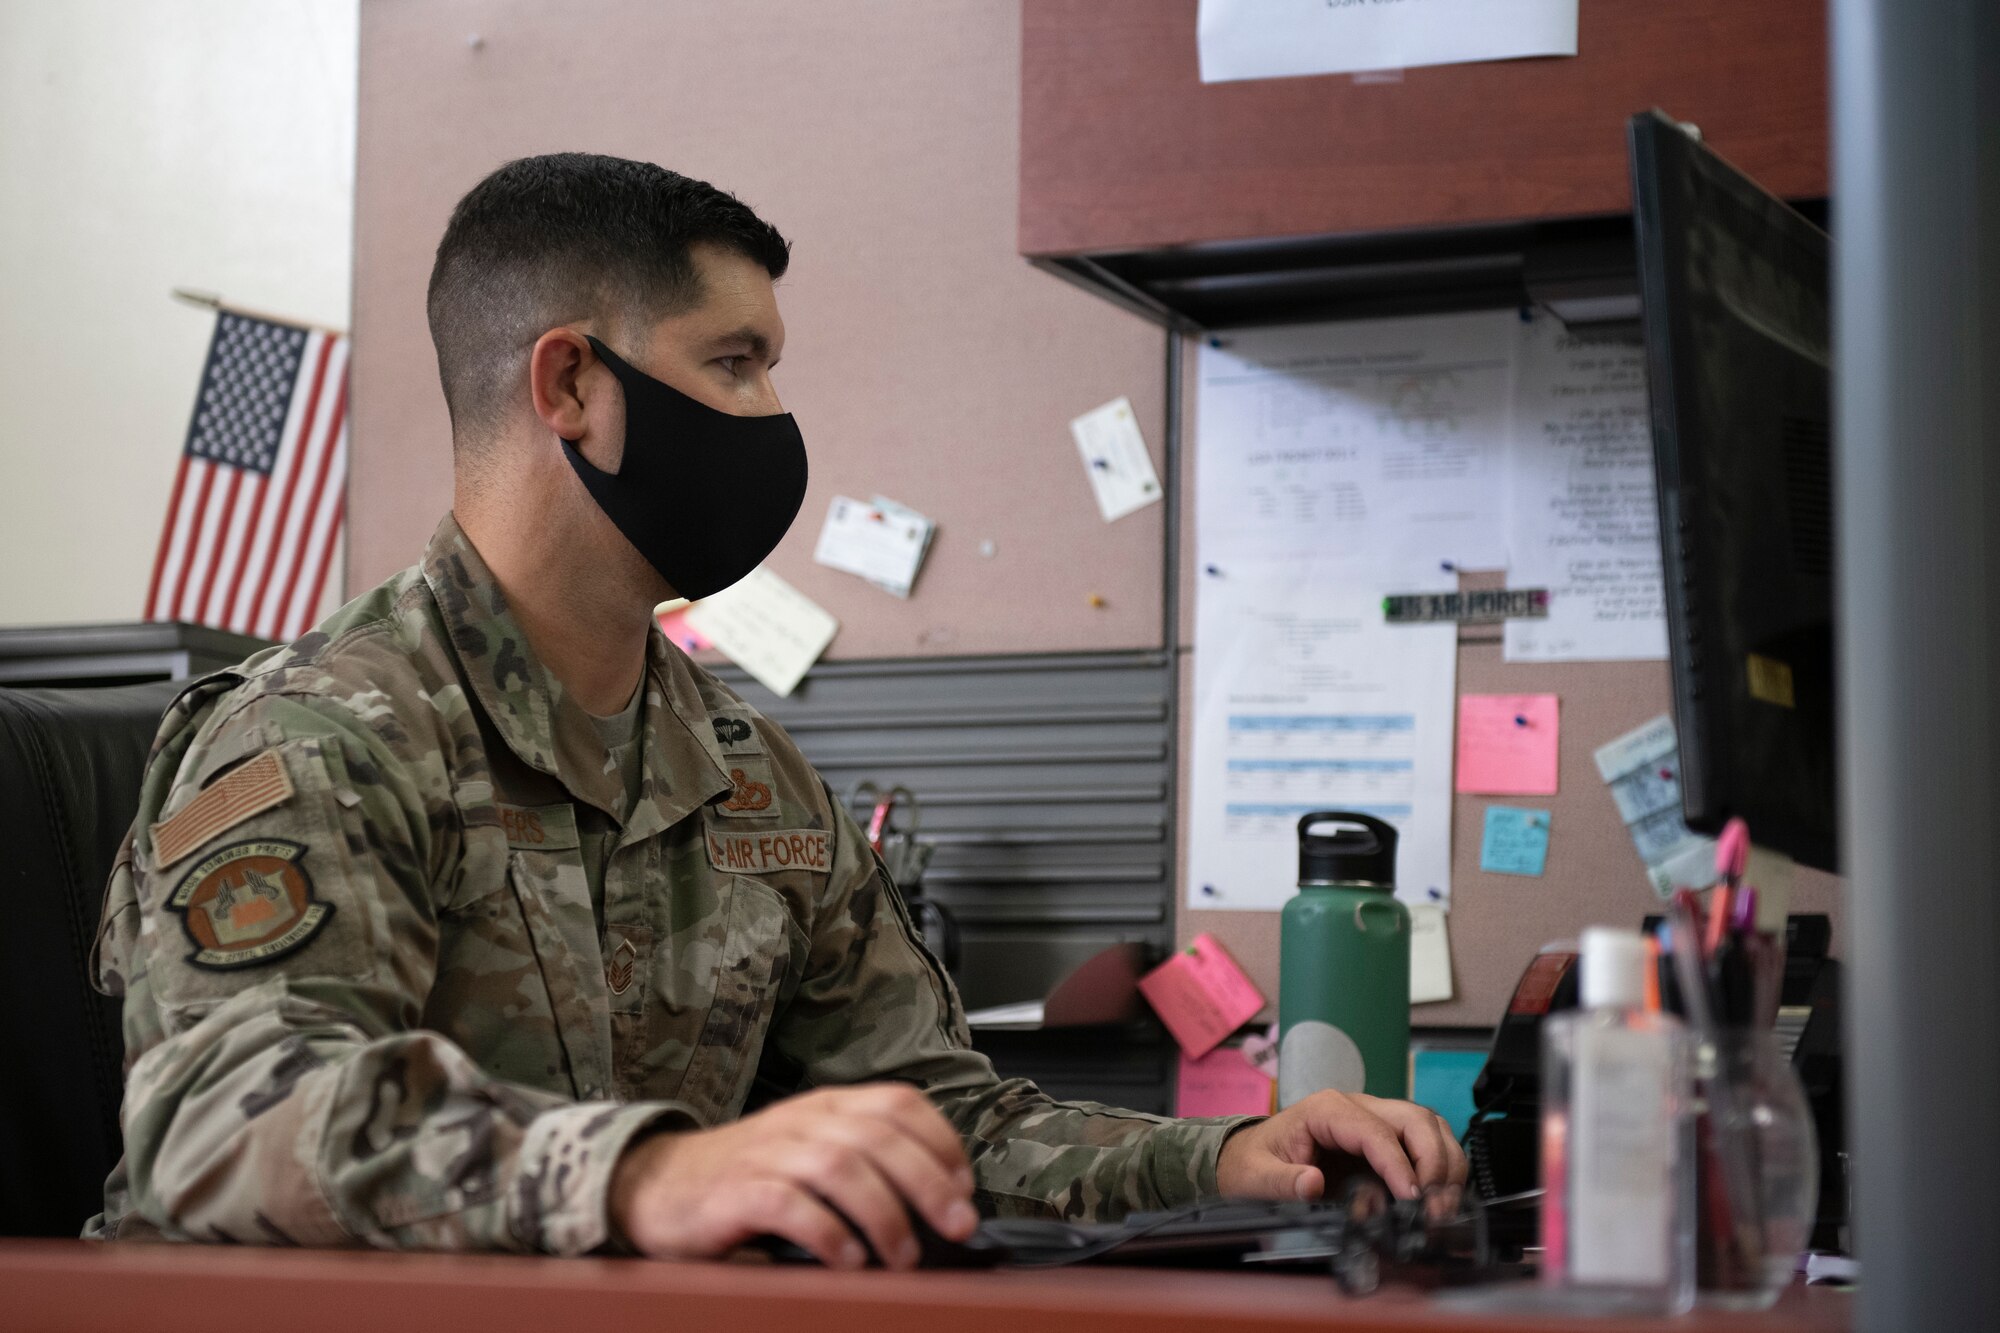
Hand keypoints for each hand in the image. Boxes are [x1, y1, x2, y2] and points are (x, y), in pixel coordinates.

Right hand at [608, 1083, 977, 1269]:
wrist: (659, 1185)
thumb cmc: (748, 1177)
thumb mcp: (811, 1153)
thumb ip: (865, 1163)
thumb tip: (940, 1202)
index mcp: (828, 1107)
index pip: (899, 1103)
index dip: (941, 1141)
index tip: (964, 1186)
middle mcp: (802, 1121)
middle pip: (879, 1137)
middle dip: (927, 1182)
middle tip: (956, 1226)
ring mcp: (768, 1153)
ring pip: (841, 1167)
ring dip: (883, 1214)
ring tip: (903, 1257)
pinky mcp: (736, 1192)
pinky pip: (789, 1204)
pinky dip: (827, 1232)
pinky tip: (848, 1261)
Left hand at [1214, 1090, 1466, 1204]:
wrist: (1249, 1158)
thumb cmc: (1254, 1162)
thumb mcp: (1256, 1176)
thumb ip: (1281, 1182)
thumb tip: (1312, 1184)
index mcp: (1326, 1110)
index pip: (1375, 1131)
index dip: (1398, 1164)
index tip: (1411, 1198)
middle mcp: (1357, 1108)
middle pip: (1414, 1118)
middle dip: (1434, 1160)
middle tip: (1435, 1204)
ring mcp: (1374, 1120)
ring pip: (1428, 1126)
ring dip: (1445, 1163)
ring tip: (1443, 1205)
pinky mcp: (1384, 1141)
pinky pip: (1424, 1144)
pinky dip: (1441, 1168)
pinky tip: (1439, 1199)